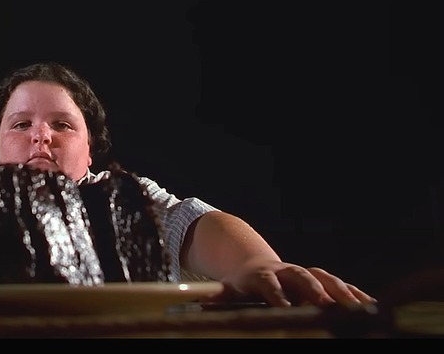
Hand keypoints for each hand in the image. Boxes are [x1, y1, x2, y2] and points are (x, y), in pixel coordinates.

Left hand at [210, 258, 376, 307]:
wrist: (253, 266)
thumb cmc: (241, 286)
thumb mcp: (227, 291)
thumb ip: (218, 299)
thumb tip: (201, 304)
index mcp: (261, 276)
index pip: (268, 284)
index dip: (276, 295)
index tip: (283, 308)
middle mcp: (285, 271)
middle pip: (301, 277)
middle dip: (314, 290)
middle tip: (326, 306)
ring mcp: (305, 274)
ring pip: (325, 278)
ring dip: (342, 292)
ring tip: (358, 308)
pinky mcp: (320, 281)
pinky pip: (341, 286)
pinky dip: (356, 294)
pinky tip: (374, 305)